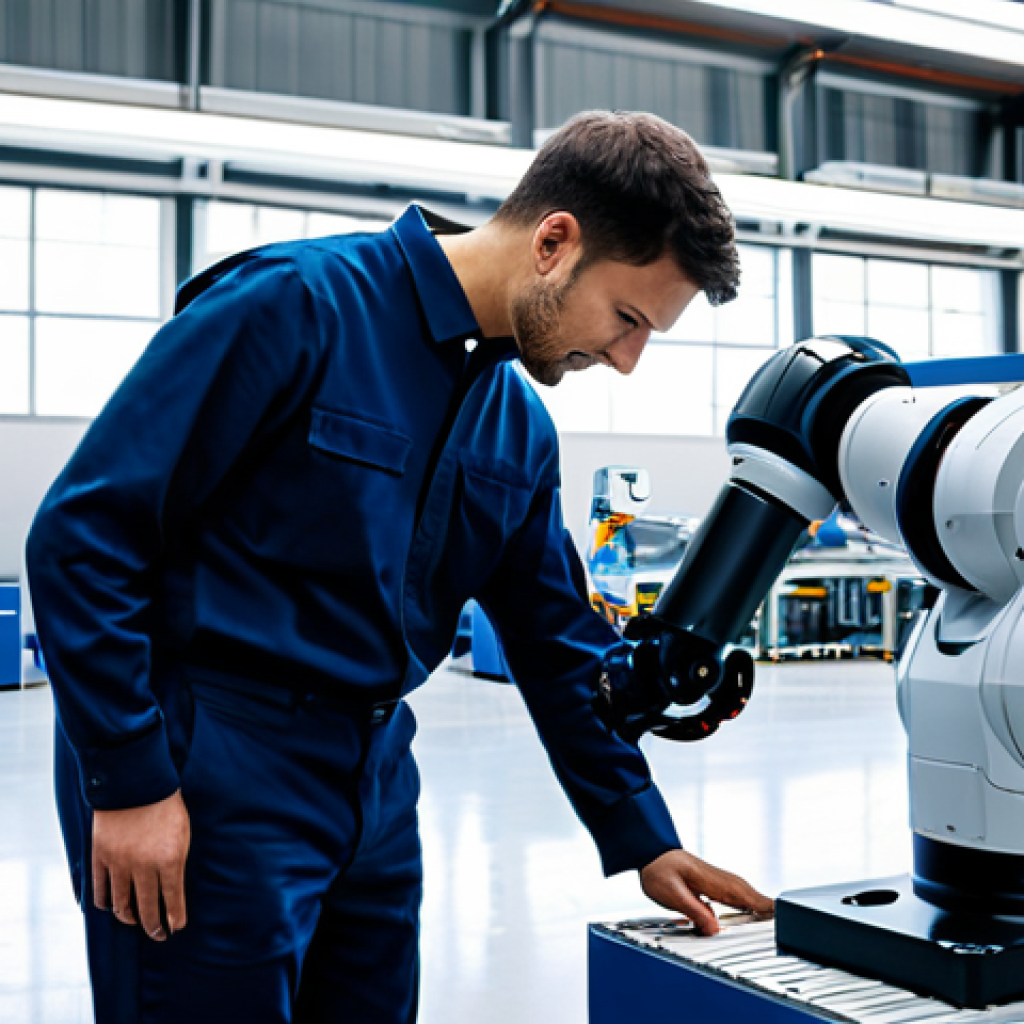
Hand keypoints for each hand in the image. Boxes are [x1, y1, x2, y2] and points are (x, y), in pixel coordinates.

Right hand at [92, 790, 190, 940]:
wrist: (135, 782)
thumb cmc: (166, 805)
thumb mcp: (183, 832)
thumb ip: (177, 860)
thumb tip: (174, 886)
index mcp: (170, 859)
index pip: (173, 900)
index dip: (175, 918)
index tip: (177, 927)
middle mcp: (144, 866)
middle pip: (147, 909)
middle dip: (154, 926)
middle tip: (159, 935)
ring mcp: (119, 864)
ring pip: (121, 904)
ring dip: (129, 918)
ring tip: (135, 921)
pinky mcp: (100, 857)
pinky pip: (100, 890)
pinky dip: (105, 903)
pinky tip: (112, 907)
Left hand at [640, 848, 772, 935]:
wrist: (650, 851)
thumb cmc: (658, 868)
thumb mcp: (672, 894)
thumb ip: (694, 911)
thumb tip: (715, 929)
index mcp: (715, 881)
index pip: (749, 896)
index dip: (767, 910)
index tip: (782, 921)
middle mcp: (722, 880)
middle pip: (754, 898)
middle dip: (768, 912)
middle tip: (783, 928)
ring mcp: (719, 881)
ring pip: (746, 897)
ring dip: (758, 910)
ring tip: (771, 924)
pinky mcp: (714, 885)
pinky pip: (737, 898)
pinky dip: (746, 907)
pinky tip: (748, 916)